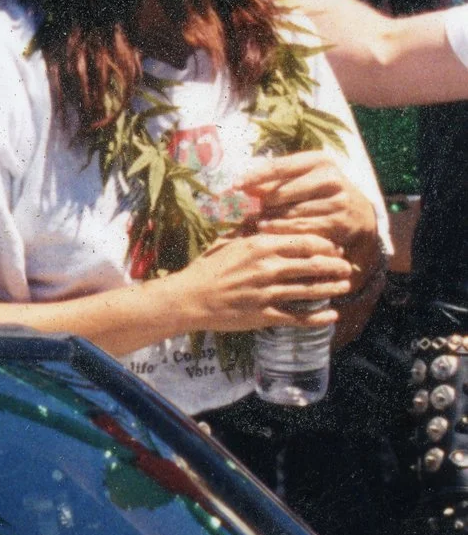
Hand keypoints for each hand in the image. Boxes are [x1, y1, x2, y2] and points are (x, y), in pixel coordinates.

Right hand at [161, 230, 354, 334]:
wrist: (188, 298)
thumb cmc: (206, 268)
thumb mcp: (227, 242)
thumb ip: (250, 231)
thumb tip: (266, 216)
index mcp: (260, 246)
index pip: (304, 242)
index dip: (325, 245)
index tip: (334, 248)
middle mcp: (267, 268)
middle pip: (314, 265)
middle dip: (336, 266)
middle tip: (347, 267)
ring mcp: (267, 293)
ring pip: (311, 290)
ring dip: (333, 288)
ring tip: (345, 286)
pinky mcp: (264, 315)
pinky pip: (298, 317)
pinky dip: (318, 317)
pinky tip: (332, 315)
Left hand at [237, 151, 378, 251]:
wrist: (359, 214)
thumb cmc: (320, 193)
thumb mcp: (302, 179)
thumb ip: (274, 181)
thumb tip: (240, 185)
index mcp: (319, 160)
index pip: (279, 166)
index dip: (254, 176)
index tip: (235, 185)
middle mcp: (331, 178)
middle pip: (282, 192)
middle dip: (262, 203)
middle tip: (246, 209)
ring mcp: (338, 200)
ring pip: (290, 212)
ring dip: (269, 218)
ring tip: (254, 221)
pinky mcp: (339, 221)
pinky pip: (301, 228)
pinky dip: (282, 230)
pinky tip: (268, 229)